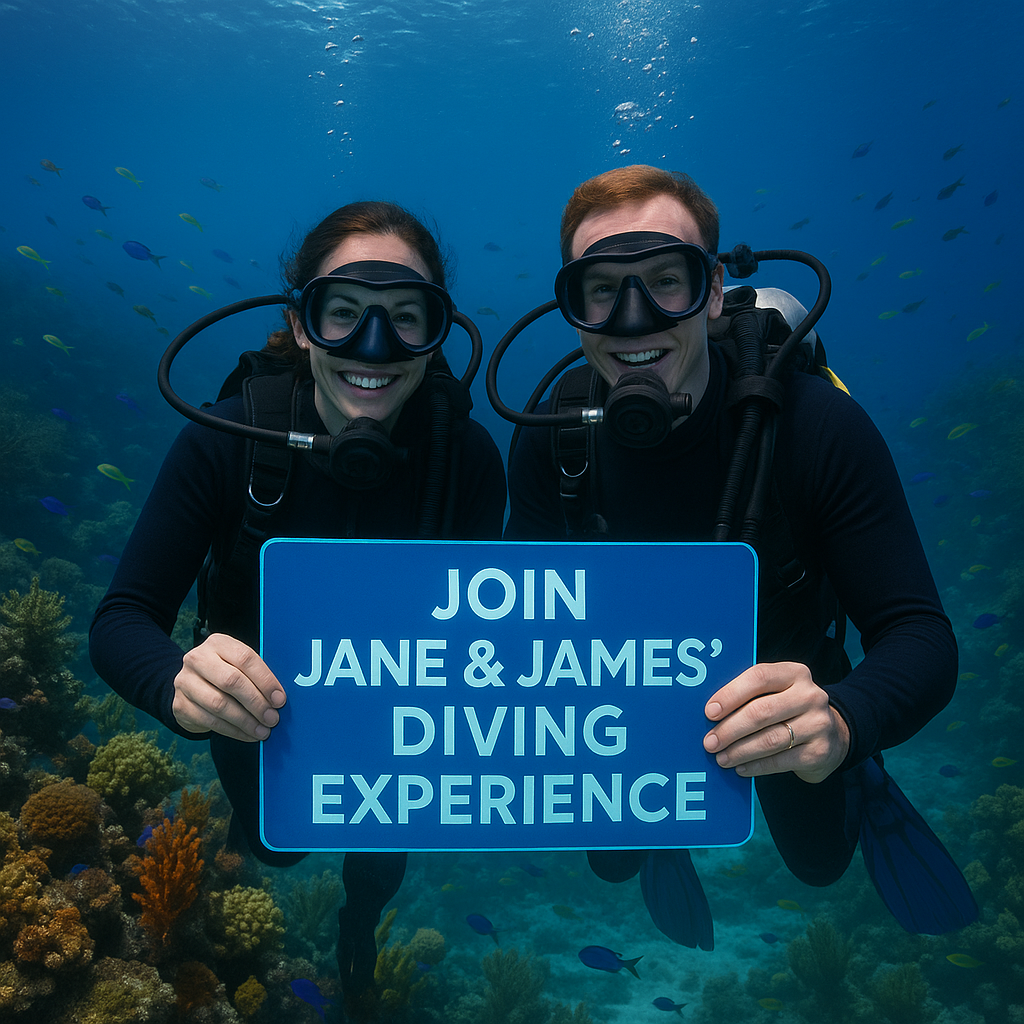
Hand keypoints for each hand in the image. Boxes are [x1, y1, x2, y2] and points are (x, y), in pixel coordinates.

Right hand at [172, 633, 285, 741]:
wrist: (189, 685)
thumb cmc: (224, 672)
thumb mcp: (237, 664)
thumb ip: (256, 674)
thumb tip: (279, 697)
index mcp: (218, 643)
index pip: (245, 658)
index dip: (265, 680)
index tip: (280, 699)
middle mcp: (198, 659)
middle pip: (231, 681)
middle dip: (256, 703)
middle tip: (273, 718)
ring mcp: (185, 682)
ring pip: (219, 704)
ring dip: (245, 721)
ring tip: (263, 730)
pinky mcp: (180, 705)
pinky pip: (210, 721)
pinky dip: (233, 730)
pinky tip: (247, 734)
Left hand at [702, 662, 849, 783]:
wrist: (834, 734)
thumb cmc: (790, 709)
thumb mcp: (777, 692)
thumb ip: (751, 694)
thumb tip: (711, 711)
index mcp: (794, 673)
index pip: (759, 677)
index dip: (731, 694)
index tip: (709, 712)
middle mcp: (810, 696)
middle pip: (761, 712)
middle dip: (730, 729)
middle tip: (709, 742)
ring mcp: (818, 724)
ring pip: (770, 739)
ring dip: (740, 751)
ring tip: (721, 758)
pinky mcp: (819, 751)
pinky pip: (781, 760)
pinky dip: (756, 766)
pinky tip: (740, 768)